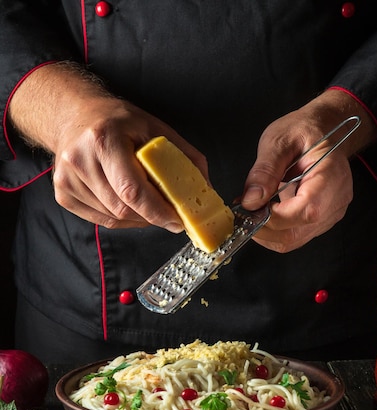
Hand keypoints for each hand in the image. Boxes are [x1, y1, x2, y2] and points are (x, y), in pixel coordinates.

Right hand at [8, 63, 207, 231]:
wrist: (75, 116)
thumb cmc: (118, 122)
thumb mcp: (154, 128)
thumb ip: (183, 157)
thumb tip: (206, 189)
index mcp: (104, 139)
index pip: (132, 190)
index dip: (157, 211)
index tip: (177, 221)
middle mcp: (80, 159)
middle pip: (123, 209)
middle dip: (152, 217)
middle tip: (168, 214)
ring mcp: (67, 179)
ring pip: (113, 218)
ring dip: (137, 218)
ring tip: (147, 203)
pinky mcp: (63, 194)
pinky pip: (101, 220)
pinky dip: (121, 219)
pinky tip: (128, 204)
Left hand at [240, 90, 376, 252]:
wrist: (326, 130)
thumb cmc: (305, 131)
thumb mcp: (279, 140)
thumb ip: (264, 171)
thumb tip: (251, 201)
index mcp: (331, 175)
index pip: (305, 211)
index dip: (273, 217)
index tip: (250, 207)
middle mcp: (336, 200)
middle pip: (297, 233)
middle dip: (264, 228)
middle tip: (245, 211)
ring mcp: (331, 213)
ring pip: (294, 239)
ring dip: (267, 231)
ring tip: (254, 210)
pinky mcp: (323, 220)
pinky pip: (296, 235)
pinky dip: (276, 230)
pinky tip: (267, 212)